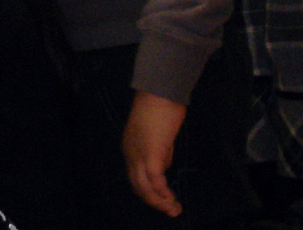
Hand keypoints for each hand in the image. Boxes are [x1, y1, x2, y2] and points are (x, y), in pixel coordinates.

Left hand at [122, 90, 186, 218]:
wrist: (160, 92)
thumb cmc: (160, 108)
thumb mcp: (158, 135)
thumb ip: (159, 153)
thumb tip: (163, 168)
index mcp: (129, 148)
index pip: (135, 176)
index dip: (148, 191)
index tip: (162, 200)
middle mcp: (129, 153)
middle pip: (137, 185)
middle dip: (154, 201)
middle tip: (170, 210)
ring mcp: (138, 153)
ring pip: (144, 187)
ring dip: (159, 202)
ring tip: (174, 210)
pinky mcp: (151, 153)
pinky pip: (155, 179)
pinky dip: (163, 192)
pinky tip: (172, 198)